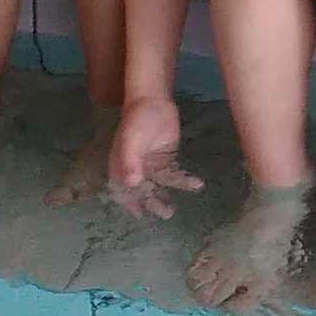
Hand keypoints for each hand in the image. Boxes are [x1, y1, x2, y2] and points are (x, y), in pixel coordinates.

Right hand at [109, 98, 201, 220]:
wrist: (155, 100)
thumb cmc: (137, 120)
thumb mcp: (131, 139)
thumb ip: (130, 161)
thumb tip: (132, 184)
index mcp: (120, 167)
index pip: (123, 191)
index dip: (130, 203)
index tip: (140, 214)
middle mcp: (135, 170)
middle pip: (143, 192)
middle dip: (152, 204)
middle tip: (166, 213)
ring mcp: (151, 166)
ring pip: (160, 186)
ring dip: (167, 195)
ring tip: (176, 207)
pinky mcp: (166, 161)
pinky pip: (173, 175)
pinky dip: (182, 181)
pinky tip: (195, 184)